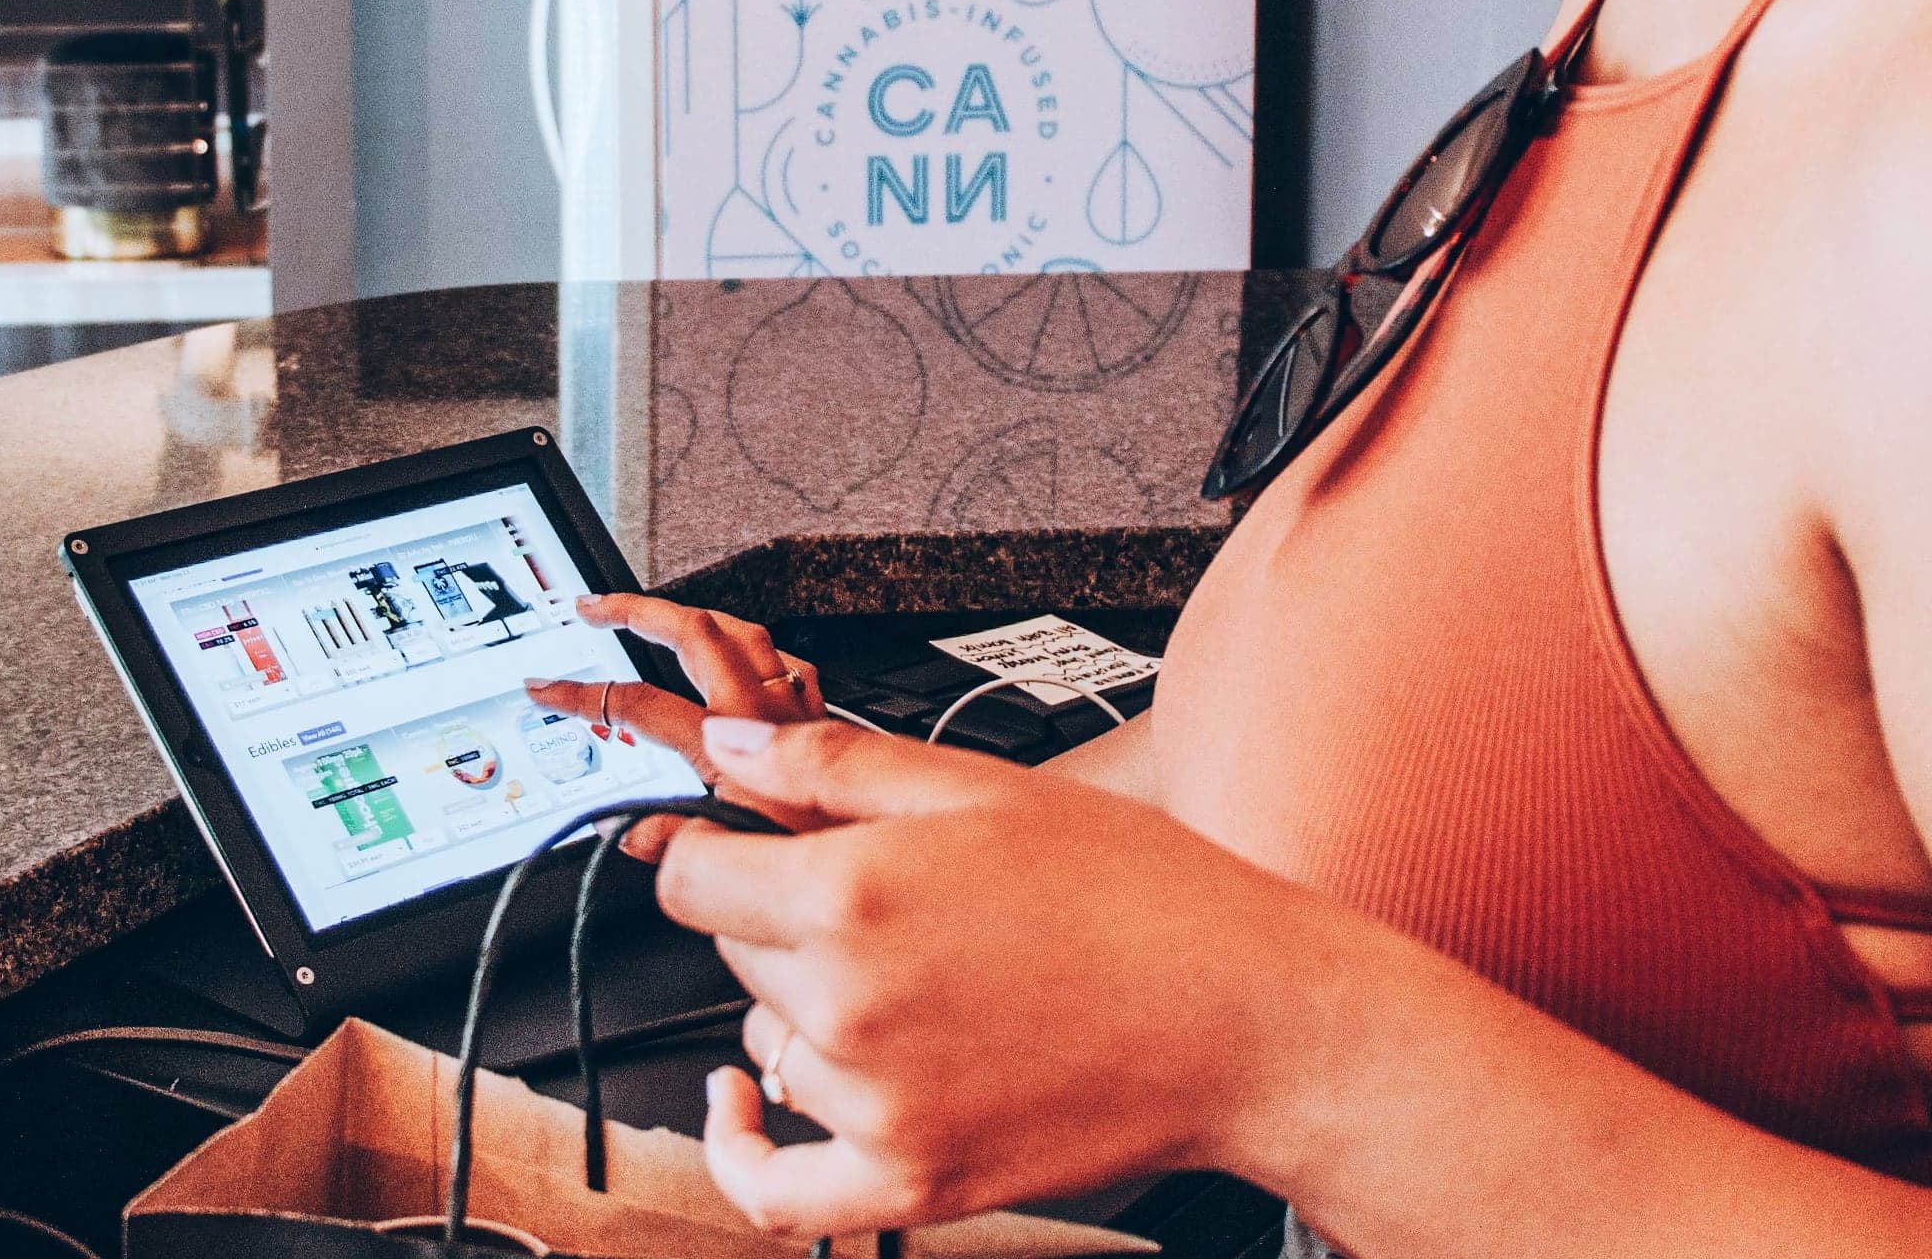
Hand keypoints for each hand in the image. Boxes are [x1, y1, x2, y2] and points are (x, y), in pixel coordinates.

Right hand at [525, 596, 824, 842]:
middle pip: (693, 632)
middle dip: (638, 610)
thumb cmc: (825, 855)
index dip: (584, 694)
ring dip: (694, 619)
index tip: (547, 687)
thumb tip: (631, 833)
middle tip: (596, 606)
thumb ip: (673, 841)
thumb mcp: (734, 859)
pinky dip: (754, 652)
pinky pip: (786, 662)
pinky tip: (744, 659)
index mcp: (728, 747)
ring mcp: (795, 709)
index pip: (638, 705)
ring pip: (742, 633)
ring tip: (659, 616)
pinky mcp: (823, 719)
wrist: (887, 846)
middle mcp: (762, 714)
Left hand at [652, 714, 1332, 1237]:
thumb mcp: (978, 787)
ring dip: (800, 1004)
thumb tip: (727, 744)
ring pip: (766, 1039)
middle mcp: (848, 1005)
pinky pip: (775, 1189)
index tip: (728, 838)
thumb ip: (829, 764)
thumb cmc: (1135, 892)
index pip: (691, 874)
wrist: (1242, 1017)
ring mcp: (876, 1107)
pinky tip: (742, 1107)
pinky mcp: (914, 1182)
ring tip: (904, 968)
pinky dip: (742, 1151)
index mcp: (854, 891)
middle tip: (870, 888)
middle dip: (776, 909)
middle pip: (732, 950)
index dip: (705, 843)